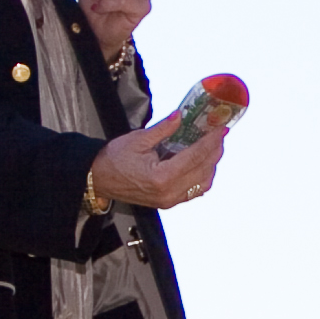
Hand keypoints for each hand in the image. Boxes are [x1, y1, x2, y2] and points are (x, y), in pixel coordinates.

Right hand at [90, 115, 228, 213]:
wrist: (98, 179)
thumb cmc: (113, 160)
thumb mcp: (138, 139)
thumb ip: (164, 129)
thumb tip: (181, 116)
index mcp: (162, 177)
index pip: (196, 157)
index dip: (211, 141)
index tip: (221, 129)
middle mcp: (169, 193)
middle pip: (204, 171)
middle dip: (215, 151)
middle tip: (220, 134)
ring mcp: (169, 200)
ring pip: (203, 183)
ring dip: (211, 164)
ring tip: (213, 146)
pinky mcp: (168, 202)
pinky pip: (193, 191)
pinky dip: (202, 176)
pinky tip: (203, 162)